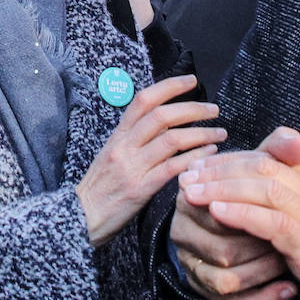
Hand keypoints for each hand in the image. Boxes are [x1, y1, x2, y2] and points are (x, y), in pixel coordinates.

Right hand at [77, 75, 224, 248]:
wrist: (79, 218)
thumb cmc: (100, 189)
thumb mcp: (112, 156)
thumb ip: (136, 139)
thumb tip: (166, 123)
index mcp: (118, 136)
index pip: (143, 101)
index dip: (169, 86)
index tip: (191, 81)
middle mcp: (124, 146)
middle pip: (162, 116)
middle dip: (193, 109)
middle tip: (214, 109)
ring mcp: (132, 167)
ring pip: (171, 140)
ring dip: (201, 134)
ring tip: (220, 134)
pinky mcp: (140, 189)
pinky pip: (172, 168)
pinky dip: (195, 158)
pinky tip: (210, 155)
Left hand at [177, 131, 299, 299]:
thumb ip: (294, 207)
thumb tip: (259, 197)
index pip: (271, 159)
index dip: (233, 161)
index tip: (203, 167)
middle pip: (265, 167)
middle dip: (222, 169)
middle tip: (188, 175)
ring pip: (267, 188)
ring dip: (224, 188)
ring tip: (193, 192)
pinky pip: (274, 222)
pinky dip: (243, 214)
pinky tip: (217, 212)